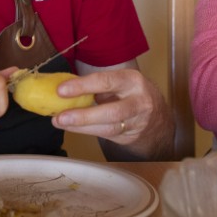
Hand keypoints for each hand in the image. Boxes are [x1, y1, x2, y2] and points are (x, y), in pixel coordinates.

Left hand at [49, 67, 171, 158]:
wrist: (157, 117)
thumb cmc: (129, 93)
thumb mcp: (120, 82)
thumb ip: (98, 85)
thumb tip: (65, 89)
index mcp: (132, 80)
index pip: (106, 81)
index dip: (83, 86)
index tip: (61, 90)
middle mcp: (138, 101)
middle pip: (112, 111)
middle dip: (83, 115)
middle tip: (59, 116)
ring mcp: (137, 122)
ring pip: (109, 127)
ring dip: (81, 126)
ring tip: (60, 122)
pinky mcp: (131, 136)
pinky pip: (107, 135)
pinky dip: (87, 131)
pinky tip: (72, 127)